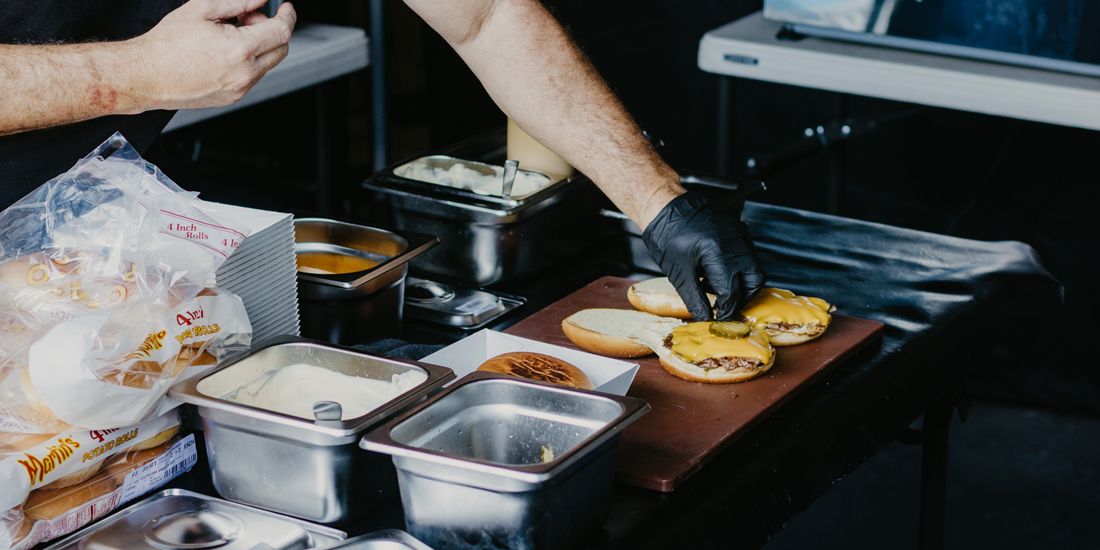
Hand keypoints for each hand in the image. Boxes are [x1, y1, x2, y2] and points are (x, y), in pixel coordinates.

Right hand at [134, 0, 296, 109]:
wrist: (146, 75)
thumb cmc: (167, 44)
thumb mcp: (202, 9)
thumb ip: (238, 1)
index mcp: (240, 50)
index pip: (282, 31)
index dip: (287, 15)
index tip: (285, 8)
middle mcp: (244, 73)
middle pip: (281, 49)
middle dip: (271, 29)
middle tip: (247, 18)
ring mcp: (240, 89)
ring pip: (267, 64)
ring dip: (258, 46)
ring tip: (229, 35)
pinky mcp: (232, 98)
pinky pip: (252, 77)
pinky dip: (248, 61)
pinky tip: (224, 52)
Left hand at [642, 192, 765, 320]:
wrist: (664, 207)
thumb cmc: (667, 236)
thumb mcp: (679, 274)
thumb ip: (696, 300)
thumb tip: (705, 319)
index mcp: (720, 252)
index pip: (733, 291)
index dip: (727, 310)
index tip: (721, 321)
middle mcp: (736, 241)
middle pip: (754, 280)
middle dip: (742, 297)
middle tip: (724, 307)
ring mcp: (739, 234)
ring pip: (752, 267)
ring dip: (738, 283)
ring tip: (711, 285)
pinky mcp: (737, 231)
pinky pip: (745, 255)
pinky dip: (735, 268)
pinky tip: (713, 271)